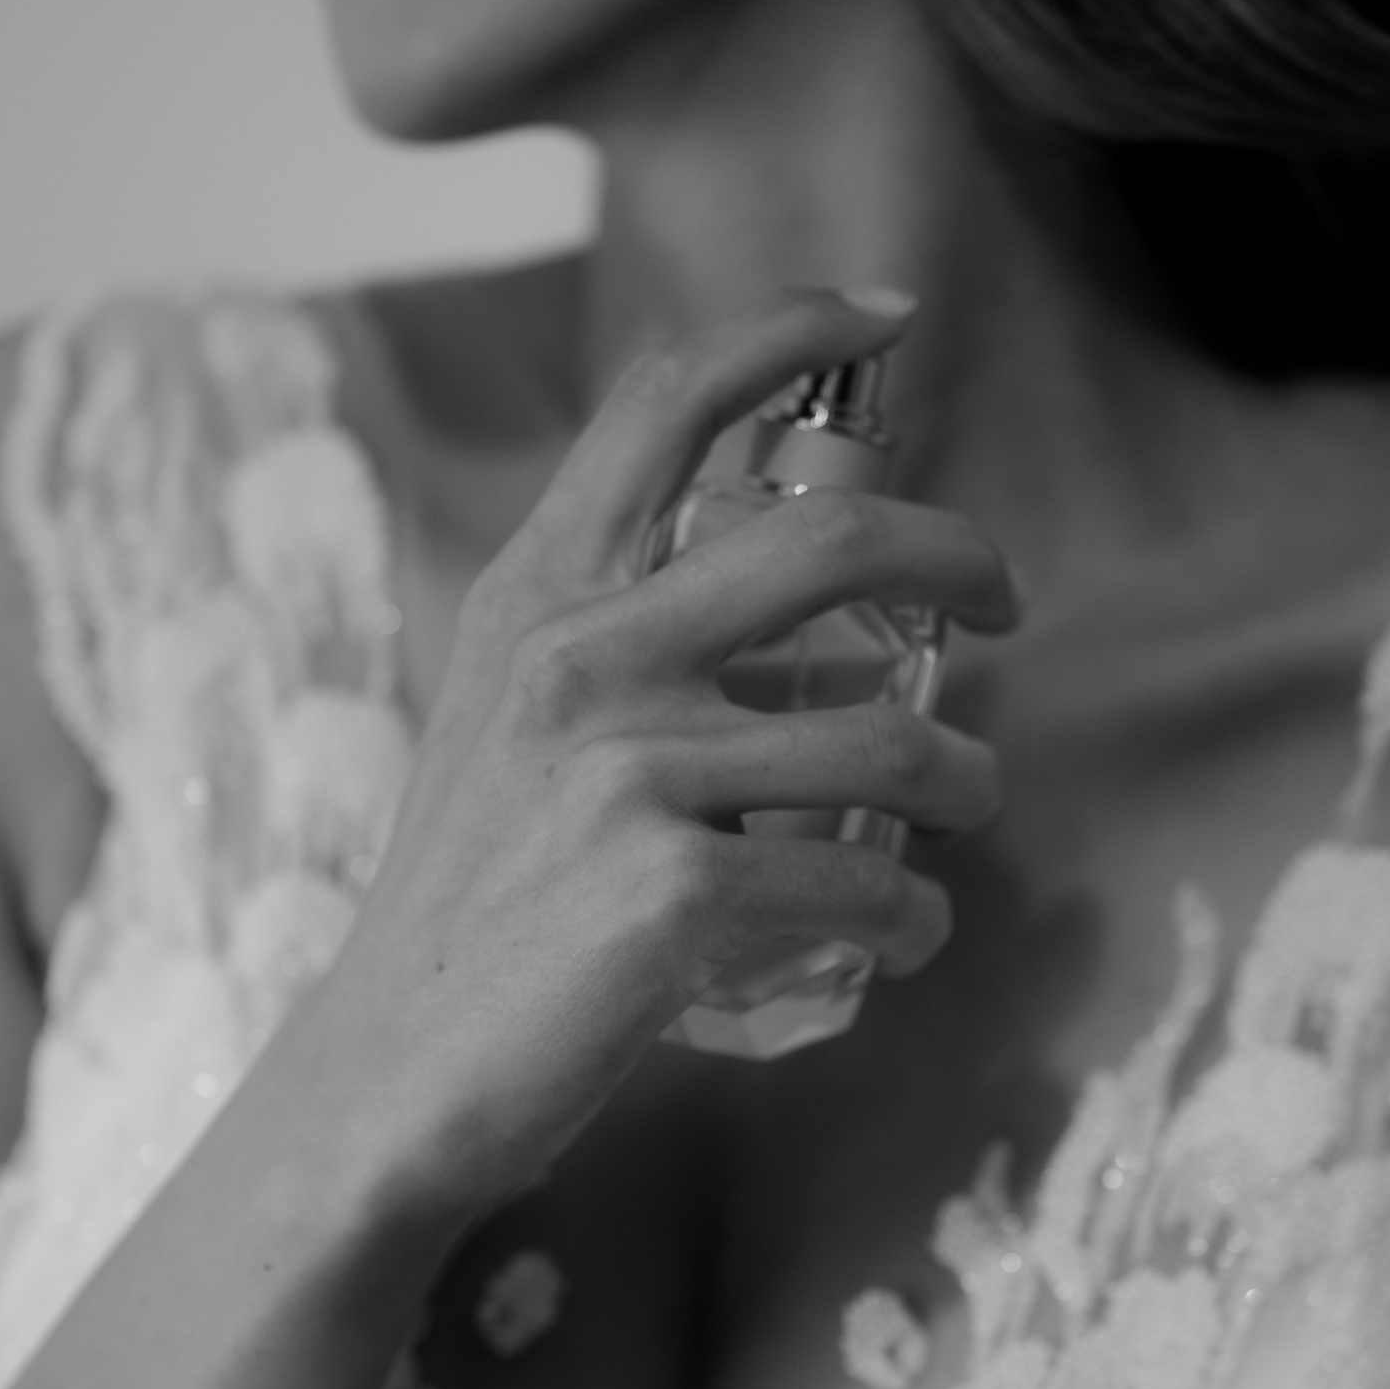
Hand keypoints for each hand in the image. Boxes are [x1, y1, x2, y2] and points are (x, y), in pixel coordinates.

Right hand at [325, 291, 1016, 1211]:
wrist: (389, 1077)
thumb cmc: (470, 909)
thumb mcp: (499, 728)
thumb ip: (602, 643)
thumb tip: (780, 599)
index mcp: (534, 597)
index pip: (664, 398)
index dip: (789, 327)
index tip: (883, 311)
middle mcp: (578, 659)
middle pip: (835, 539)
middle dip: (960, 556)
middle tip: (1000, 605)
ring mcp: (628, 774)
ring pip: (891, 738)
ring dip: (965, 778)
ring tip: (961, 807)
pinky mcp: (676, 897)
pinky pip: (868, 883)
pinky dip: (915, 915)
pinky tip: (906, 933)